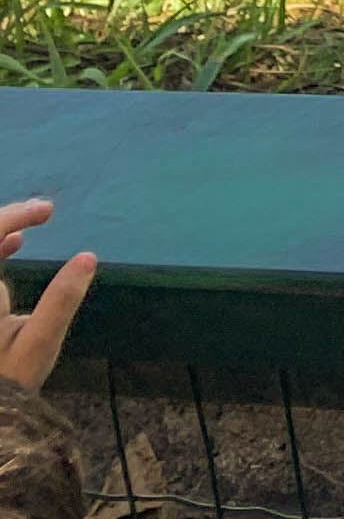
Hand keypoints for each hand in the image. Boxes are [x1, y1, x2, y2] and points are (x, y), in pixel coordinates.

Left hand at [0, 197, 96, 388]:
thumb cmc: (7, 382)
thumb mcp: (38, 345)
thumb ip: (60, 301)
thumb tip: (87, 258)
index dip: (14, 216)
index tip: (49, 211)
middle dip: (7, 217)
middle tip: (44, 210)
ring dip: (1, 231)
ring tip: (33, 221)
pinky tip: (14, 243)